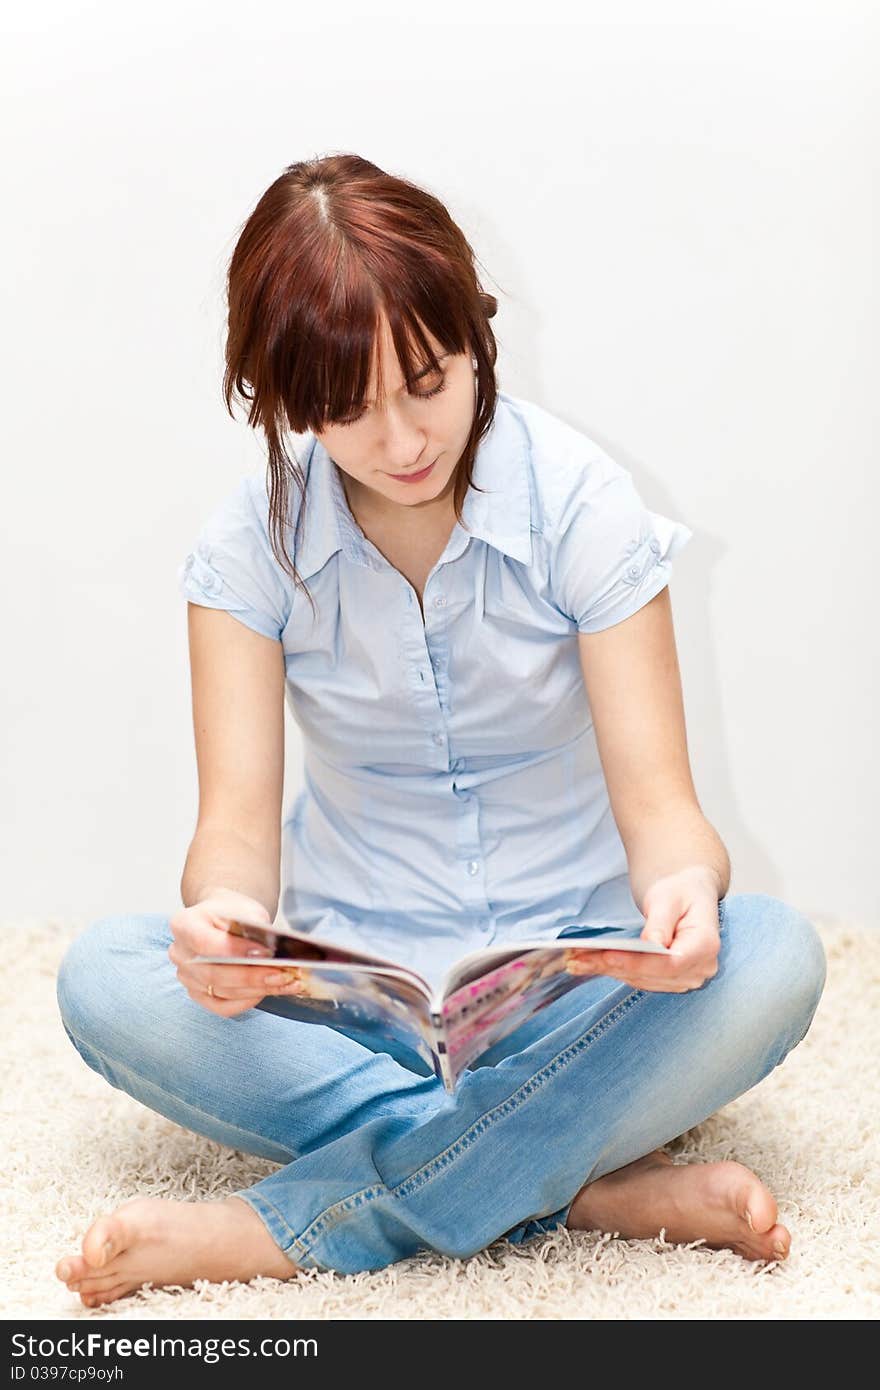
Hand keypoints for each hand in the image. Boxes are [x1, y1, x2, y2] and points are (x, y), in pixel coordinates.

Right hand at [168, 890, 308, 1016]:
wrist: (222, 920)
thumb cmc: (232, 913)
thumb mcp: (245, 909)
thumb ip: (253, 928)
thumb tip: (270, 953)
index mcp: (184, 924)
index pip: (206, 943)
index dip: (235, 951)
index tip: (265, 953)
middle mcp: (179, 953)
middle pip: (213, 973)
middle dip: (252, 977)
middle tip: (283, 974)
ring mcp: (186, 977)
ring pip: (222, 992)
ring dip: (257, 990)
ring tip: (286, 983)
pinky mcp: (197, 995)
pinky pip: (223, 1007)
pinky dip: (248, 1002)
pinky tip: (268, 991)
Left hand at [563, 866, 721, 993]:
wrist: (689, 896)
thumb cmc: (680, 891)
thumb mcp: (668, 897)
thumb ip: (660, 922)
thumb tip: (651, 946)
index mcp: (706, 945)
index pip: (670, 963)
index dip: (638, 963)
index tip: (607, 956)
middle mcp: (700, 968)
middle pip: (652, 975)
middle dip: (612, 966)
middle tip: (575, 958)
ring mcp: (686, 978)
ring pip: (642, 980)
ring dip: (607, 971)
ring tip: (575, 960)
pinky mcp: (671, 981)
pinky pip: (640, 979)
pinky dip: (614, 971)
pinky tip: (590, 963)